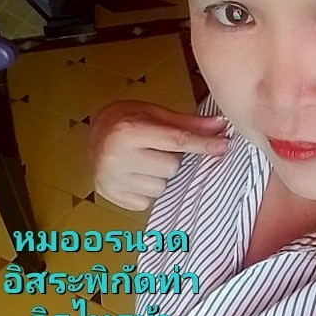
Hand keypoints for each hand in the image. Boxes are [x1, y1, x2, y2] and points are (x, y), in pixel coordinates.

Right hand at [89, 100, 228, 210]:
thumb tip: (220, 126)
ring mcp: (111, 178)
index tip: (223, 146)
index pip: (176, 141)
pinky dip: (146, 190)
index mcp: (128, 131)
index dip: (203, 145)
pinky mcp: (109, 195)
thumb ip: (188, 124)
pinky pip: (146, 201)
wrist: (92, 133)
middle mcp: (117, 156)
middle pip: (171, 167)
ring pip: (161, 187)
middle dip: (171, 158)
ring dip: (159, 176)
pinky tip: (135, 174)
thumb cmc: (126, 120)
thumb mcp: (155, 114)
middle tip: (155, 148)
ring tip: (143, 161)